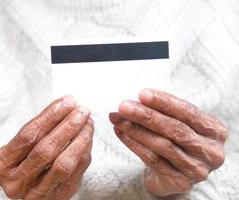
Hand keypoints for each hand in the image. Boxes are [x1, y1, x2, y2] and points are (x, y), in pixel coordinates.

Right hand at [0, 96, 93, 199]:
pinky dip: (84, 152)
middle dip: (67, 126)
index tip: (67, 102)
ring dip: (79, 139)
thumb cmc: (22, 161)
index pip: (28, 136)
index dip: (50, 117)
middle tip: (82, 110)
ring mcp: (36, 194)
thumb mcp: (19, 145)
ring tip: (88, 122)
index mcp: (0, 165)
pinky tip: (88, 137)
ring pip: (63, 164)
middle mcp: (15, 183)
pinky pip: (75, 173)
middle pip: (45, 150)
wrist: (25, 189)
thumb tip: (66, 104)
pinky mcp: (56, 198)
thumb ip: (40, 127)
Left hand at [109, 89, 226, 196]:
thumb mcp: (181, 124)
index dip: (165, 102)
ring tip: (118, 118)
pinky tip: (121, 133)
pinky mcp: (180, 181)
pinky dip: (134, 144)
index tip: (143, 94)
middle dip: (147, 115)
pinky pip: (152, 159)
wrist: (175, 174)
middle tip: (124, 106)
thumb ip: (167, 112)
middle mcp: (210, 151)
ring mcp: (196, 169)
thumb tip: (136, 99)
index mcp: (214, 130)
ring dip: (136, 129)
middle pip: (175, 129)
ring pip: (162, 145)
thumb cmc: (177, 141)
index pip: (188, 112)